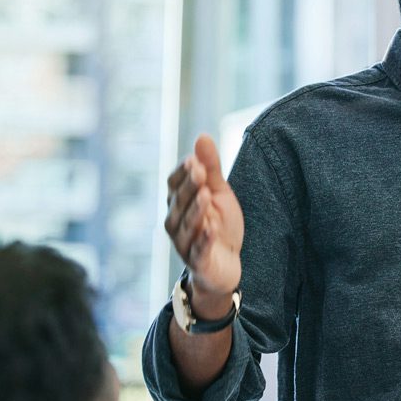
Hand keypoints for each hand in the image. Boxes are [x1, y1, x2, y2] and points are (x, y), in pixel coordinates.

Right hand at [164, 135, 243, 313]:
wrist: (225, 265)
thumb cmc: (219, 225)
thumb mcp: (218, 193)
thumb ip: (211, 168)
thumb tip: (202, 135)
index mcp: (178, 203)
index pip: (174, 184)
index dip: (184, 172)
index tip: (196, 160)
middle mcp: (175, 222)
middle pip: (179, 202)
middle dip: (190, 186)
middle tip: (201, 170)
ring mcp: (184, 243)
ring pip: (186, 225)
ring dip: (195, 210)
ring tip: (206, 194)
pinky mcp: (197, 262)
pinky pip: (198, 250)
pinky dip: (204, 240)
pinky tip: (211, 228)